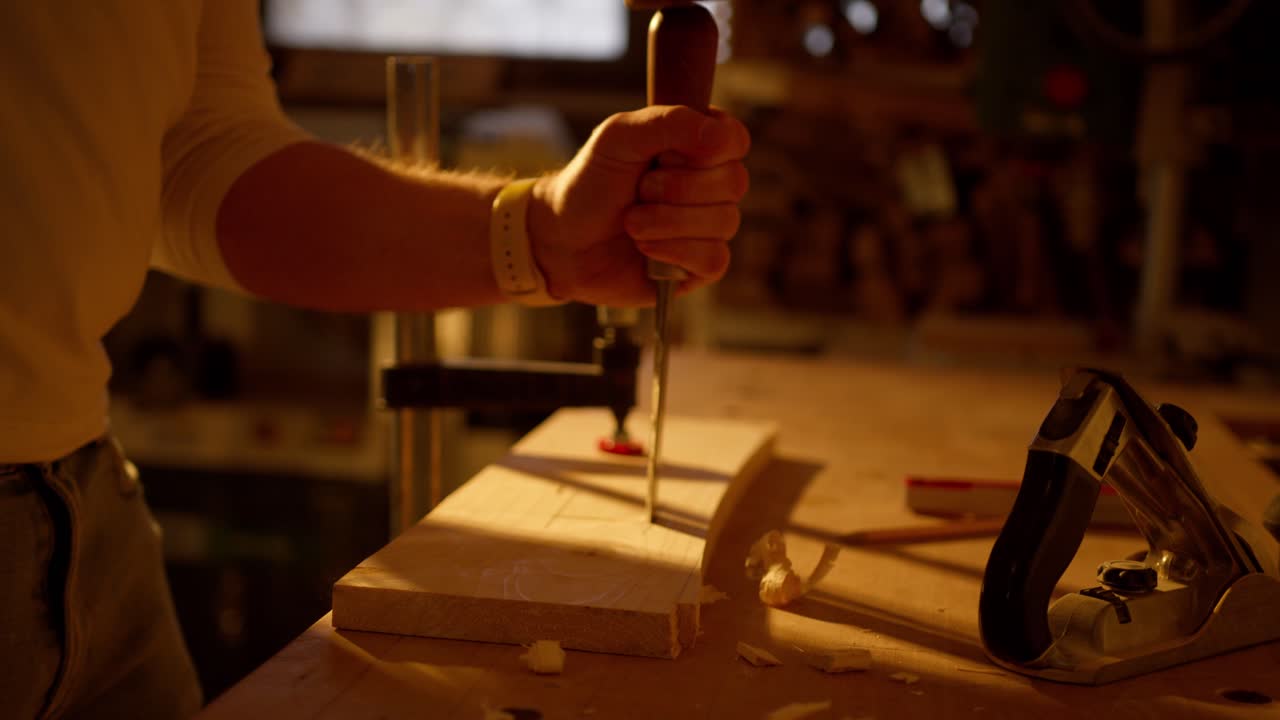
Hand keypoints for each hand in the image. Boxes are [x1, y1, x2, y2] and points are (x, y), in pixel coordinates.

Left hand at [527, 105, 749, 306]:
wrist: (561, 240)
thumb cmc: (591, 184)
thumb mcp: (619, 136)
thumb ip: (668, 122)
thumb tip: (719, 136)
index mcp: (698, 147)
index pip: (734, 140)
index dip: (705, 149)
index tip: (663, 154)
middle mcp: (711, 186)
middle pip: (734, 182)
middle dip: (675, 188)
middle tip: (639, 190)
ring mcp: (709, 228)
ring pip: (723, 222)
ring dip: (666, 221)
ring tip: (632, 223)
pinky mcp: (700, 267)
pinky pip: (714, 260)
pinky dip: (674, 252)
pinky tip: (645, 249)